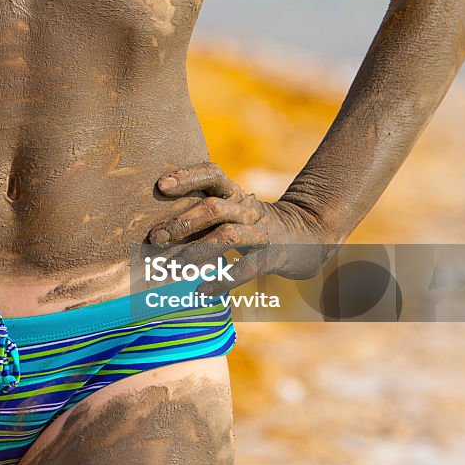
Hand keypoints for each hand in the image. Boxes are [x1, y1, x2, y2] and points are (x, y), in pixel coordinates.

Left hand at [148, 162, 338, 294]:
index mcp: (234, 193)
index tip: (160, 185)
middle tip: (155, 238)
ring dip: (195, 252)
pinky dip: (224, 279)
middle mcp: (247, 208)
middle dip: (181, 223)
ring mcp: (261, 232)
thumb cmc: (253, 224)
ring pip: (226, 237)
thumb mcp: (233, 208)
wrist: (309, 236)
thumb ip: (203, 209)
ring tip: (170, 268)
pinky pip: (247, 268)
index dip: (187, 177)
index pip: (211, 174)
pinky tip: (201, 290)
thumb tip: (155, 224)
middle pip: (213, 208)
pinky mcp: (273, 256)